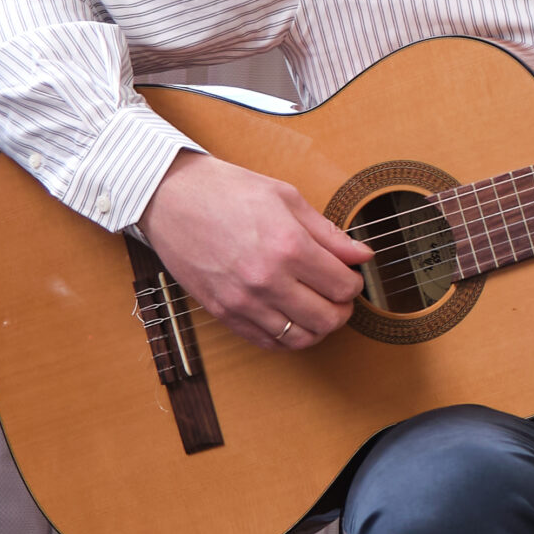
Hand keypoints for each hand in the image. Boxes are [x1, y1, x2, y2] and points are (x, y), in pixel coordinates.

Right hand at [139, 151, 373, 349]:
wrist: (170, 197)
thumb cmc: (228, 191)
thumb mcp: (287, 199)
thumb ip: (329, 234)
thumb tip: (363, 256)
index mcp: (289, 246)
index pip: (344, 286)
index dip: (354, 283)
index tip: (349, 274)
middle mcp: (267, 279)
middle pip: (328, 319)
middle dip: (342, 309)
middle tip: (338, 296)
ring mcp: (242, 301)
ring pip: (300, 338)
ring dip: (317, 327)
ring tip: (316, 308)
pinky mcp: (222, 312)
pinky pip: (267, 342)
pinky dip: (287, 338)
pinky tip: (290, 319)